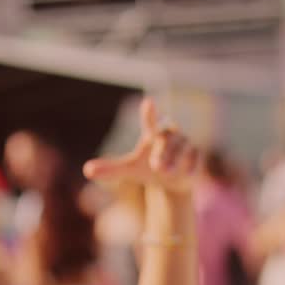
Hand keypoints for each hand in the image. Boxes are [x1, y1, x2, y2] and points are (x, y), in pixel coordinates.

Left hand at [82, 98, 197, 195]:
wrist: (173, 182)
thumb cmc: (149, 170)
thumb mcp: (129, 170)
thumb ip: (111, 168)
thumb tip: (87, 170)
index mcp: (152, 134)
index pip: (150, 121)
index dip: (149, 113)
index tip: (148, 103)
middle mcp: (169, 135)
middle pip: (166, 141)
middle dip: (162, 154)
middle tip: (156, 167)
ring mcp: (184, 144)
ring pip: (182, 150)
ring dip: (175, 162)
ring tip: (167, 173)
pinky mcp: (197, 155)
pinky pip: (195, 159)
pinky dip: (189, 168)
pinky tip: (185, 174)